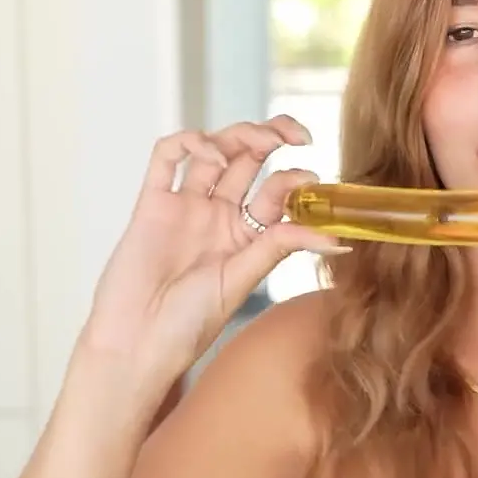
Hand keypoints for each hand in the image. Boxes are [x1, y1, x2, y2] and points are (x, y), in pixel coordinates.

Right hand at [82, 115, 345, 376]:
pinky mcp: (152, 203)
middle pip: (247, 159)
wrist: (137, 343)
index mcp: (245, 235)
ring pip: (214, 150)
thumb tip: (340, 237)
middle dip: (274, 136)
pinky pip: (166, 157)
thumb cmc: (187, 324)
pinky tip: (208, 151)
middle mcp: (217, 215)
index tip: (315, 180)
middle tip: (299, 136)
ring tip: (263, 141)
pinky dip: (187, 142)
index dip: (297, 178)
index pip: (276, 191)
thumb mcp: (244, 279)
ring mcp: (185, 206)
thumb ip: (281, 246)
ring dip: (239, 134)